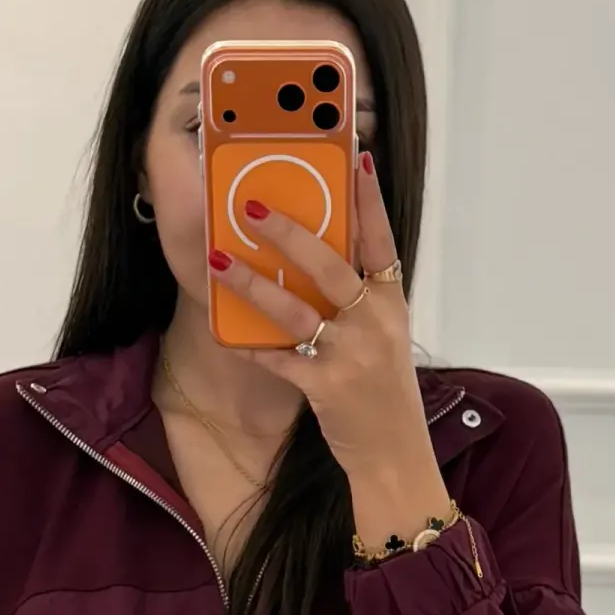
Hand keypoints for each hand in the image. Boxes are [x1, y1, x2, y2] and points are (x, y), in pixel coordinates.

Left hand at [207, 150, 440, 496]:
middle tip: (253, 205)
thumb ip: (360, 297)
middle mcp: (374, 323)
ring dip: (252, 283)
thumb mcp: (385, 337)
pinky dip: (250, 347)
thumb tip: (317, 255)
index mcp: (390, 303)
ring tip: (218, 259)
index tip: (356, 158)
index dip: (369, 200)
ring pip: (295, 309)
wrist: (396, 455)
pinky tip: (225, 334)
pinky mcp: (326, 388)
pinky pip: (279, 360)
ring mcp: (350, 355)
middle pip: (329, 266)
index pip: (381, 240)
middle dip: (290, 233)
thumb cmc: (385, 392)